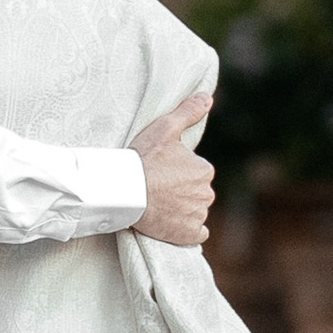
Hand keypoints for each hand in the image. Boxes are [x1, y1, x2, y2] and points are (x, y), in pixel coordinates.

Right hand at [130, 91, 215, 248]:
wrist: (125, 191)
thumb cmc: (143, 158)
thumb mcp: (165, 128)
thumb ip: (188, 112)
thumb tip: (207, 97)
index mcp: (204, 170)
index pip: (196, 173)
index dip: (178, 173)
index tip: (161, 173)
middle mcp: (206, 193)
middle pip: (196, 193)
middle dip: (182, 192)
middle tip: (158, 189)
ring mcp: (198, 215)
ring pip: (195, 212)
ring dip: (182, 210)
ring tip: (159, 205)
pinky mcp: (188, 234)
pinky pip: (196, 234)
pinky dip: (187, 230)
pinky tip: (172, 223)